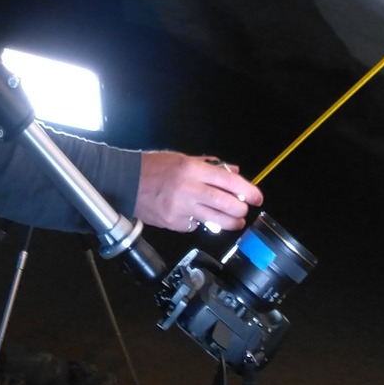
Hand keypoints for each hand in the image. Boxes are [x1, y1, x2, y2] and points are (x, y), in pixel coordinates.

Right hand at [135, 152, 260, 234]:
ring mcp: (181, 209)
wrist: (125, 182)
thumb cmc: (154, 167)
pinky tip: (200, 218)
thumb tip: (234, 172)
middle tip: (244, 210)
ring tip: (235, 222)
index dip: (247, 190)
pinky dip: (201, 223)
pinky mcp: (173, 223)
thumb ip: (210, 166)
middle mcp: (189, 189)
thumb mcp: (182, 159)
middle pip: (226, 204)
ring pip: (216, 221)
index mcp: (192, 169)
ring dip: (230, 223)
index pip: (228, 181)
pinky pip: (195, 226)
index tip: (257, 198)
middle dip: (241, 210)